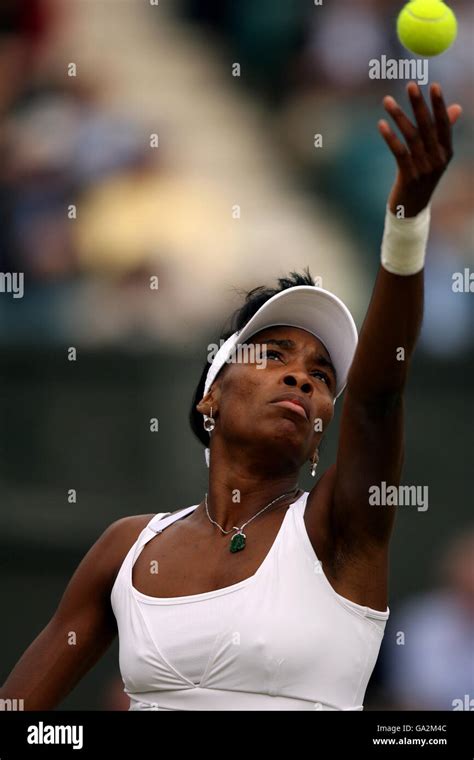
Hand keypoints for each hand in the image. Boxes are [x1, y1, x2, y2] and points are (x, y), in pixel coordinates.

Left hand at [378, 82, 461, 216]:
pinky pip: (399, 152)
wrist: (411, 210)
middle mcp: (437, 160)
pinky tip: (381, 125)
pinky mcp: (408, 177)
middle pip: (427, 127)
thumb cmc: (422, 177)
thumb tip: (456, 108)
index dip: (439, 105)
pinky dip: (390, 138)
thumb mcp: (435, 156)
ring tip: (386, 101)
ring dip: (398, 117)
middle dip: (418, 104)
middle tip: (410, 84)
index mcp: (446, 152)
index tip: (433, 85)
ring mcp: (424, 169)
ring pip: (411, 138)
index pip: (444, 124)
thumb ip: (442, 132)